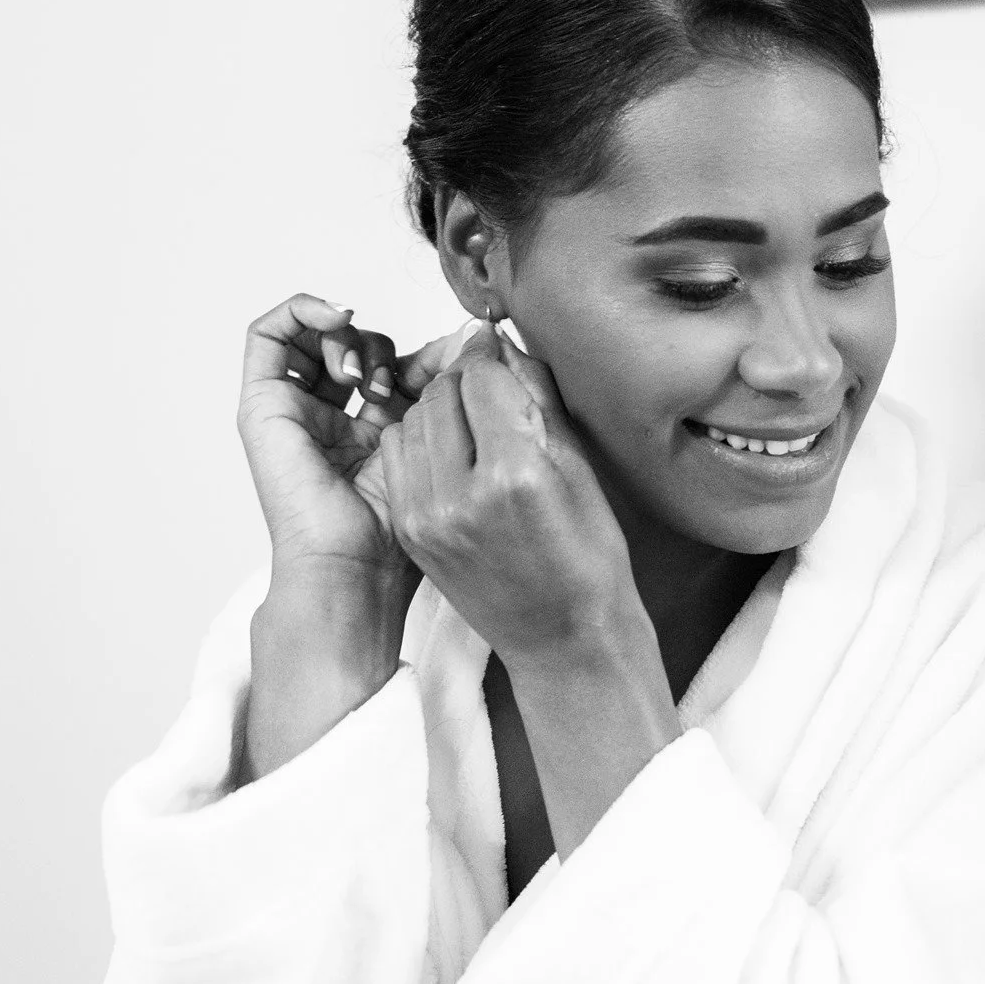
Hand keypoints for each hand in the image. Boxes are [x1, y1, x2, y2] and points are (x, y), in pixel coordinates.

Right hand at [236, 292, 477, 583]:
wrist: (355, 565)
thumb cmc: (397, 526)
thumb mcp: (434, 435)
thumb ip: (447, 383)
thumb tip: (473, 334)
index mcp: (373, 430)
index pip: (396, 364)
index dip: (423, 355)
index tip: (449, 364)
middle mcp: (333, 417)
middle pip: (356, 347)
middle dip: (384, 348)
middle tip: (400, 381)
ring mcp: (295, 410)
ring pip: (316, 336)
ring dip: (348, 335)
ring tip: (366, 375)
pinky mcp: (263, 405)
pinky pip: (267, 335)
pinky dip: (303, 311)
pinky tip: (337, 321)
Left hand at [377, 323, 645, 663]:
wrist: (561, 638)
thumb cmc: (587, 558)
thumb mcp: (580, 468)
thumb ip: (537, 399)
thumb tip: (505, 345)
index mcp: (515, 473)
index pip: (481, 376)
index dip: (494, 357)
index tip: (504, 354)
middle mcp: (461, 494)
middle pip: (441, 393)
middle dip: (467, 379)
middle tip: (494, 389)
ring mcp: (426, 515)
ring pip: (413, 419)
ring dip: (441, 408)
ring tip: (475, 425)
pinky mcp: (408, 530)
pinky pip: (397, 455)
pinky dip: (421, 441)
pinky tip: (453, 454)